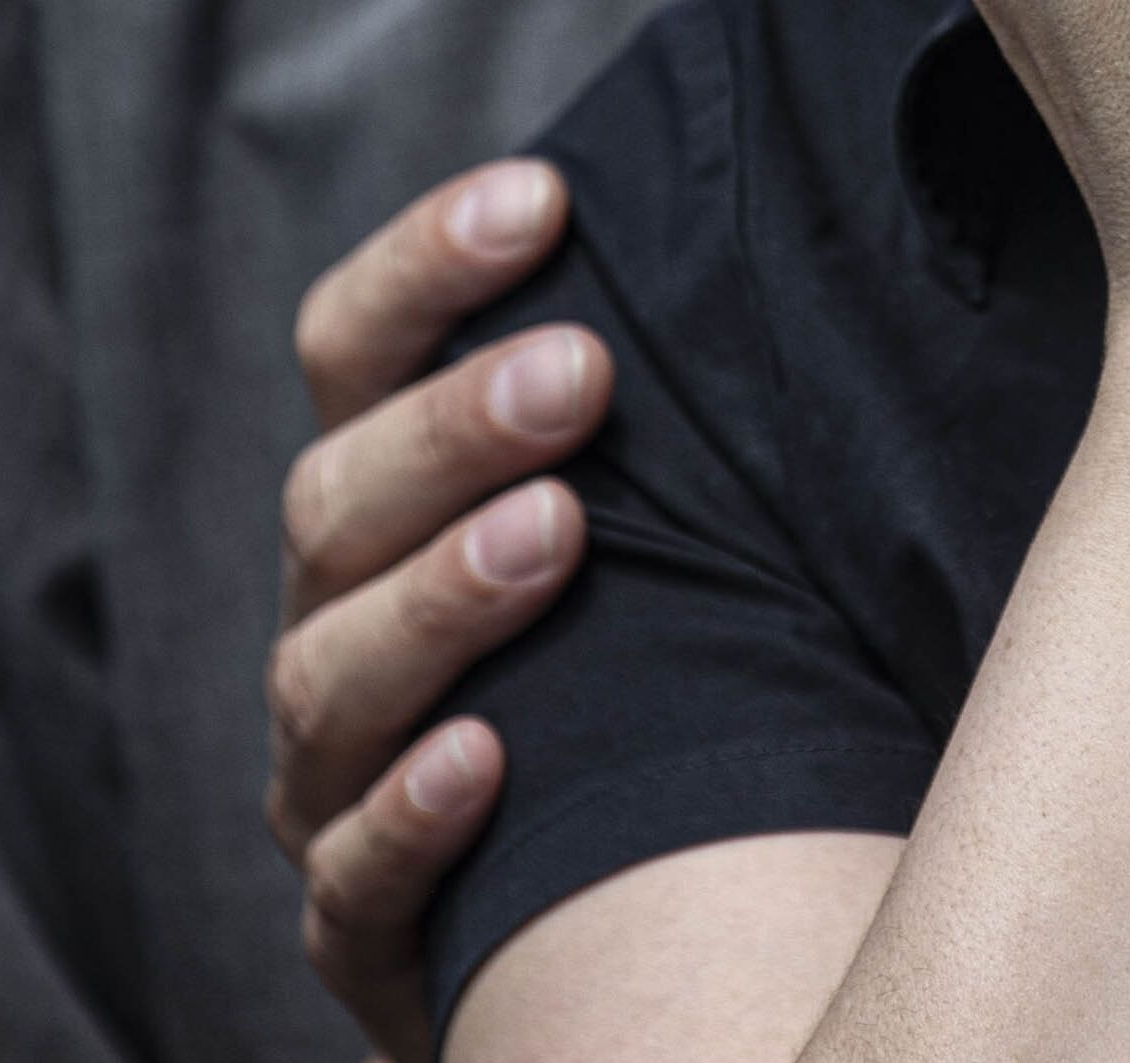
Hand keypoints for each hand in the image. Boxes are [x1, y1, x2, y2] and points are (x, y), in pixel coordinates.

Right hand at [266, 158, 600, 1062]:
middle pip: (336, 503)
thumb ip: (678, 413)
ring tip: (555, 536)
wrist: (627, 932)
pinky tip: (488, 761)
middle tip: (581, 372)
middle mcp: (335, 626)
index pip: (354, 353)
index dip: (424, 269)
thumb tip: (798, 223)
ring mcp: (335, 781)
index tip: (540, 197)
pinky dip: (411, 815)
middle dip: (451, 430)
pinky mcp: (366, 931)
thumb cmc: (664, 676)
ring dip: (439, 600)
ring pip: (331, 677)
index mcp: (386, 505)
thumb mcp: (665, 534)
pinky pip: (356, 877)